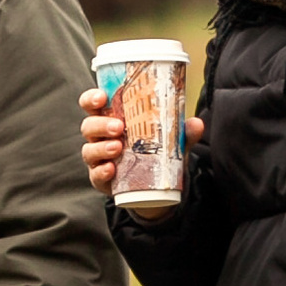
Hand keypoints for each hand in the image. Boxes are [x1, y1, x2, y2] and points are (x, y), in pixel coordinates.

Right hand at [80, 91, 205, 195]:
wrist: (154, 188)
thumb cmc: (154, 152)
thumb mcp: (170, 141)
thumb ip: (182, 133)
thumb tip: (197, 123)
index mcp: (110, 119)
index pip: (92, 105)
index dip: (91, 99)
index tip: (102, 97)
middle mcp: (99, 138)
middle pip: (88, 126)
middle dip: (101, 124)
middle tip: (119, 127)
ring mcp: (98, 159)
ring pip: (89, 150)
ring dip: (101, 147)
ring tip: (117, 147)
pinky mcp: (100, 179)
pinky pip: (95, 175)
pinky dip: (101, 171)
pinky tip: (111, 169)